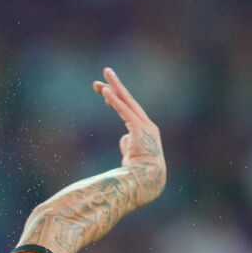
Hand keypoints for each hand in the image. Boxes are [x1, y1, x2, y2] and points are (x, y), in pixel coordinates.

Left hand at [93, 67, 165, 191]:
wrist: (146, 180)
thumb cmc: (139, 173)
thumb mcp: (131, 156)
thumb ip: (128, 144)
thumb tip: (124, 138)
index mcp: (144, 131)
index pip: (128, 110)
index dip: (116, 100)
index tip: (104, 92)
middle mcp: (147, 125)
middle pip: (128, 101)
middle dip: (116, 86)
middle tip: (106, 72)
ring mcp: (144, 126)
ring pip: (126, 102)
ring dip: (114, 87)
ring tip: (104, 74)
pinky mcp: (139, 129)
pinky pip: (124, 112)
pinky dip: (115, 102)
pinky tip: (106, 92)